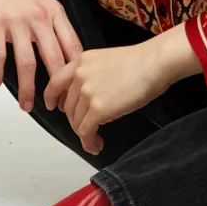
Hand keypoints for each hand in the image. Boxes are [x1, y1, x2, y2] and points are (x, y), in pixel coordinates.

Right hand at [0, 0, 83, 112]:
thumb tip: (64, 55)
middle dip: (57, 89)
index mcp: (55, 13)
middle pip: (53, 60)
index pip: (72, 48)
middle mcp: (39, 17)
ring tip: (26, 105)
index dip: (75, 74)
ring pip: (27, 63)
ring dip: (26, 89)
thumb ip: (53, 25)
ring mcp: (17, 20)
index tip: (75, 93)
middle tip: (57, 108)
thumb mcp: (43, 1)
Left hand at [43, 41, 175, 156]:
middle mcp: (79, 75)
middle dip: (75, 121)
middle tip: (86, 128)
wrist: (154, 62)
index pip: (56, 81)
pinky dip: (88, 143)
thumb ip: (93, 73)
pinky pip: (85, 132)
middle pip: (68, 106)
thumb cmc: (141, 61)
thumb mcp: (107, 59)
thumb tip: (90, 93)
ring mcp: (87, 92)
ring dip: (84, 134)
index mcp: (81, 61)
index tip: (53, 106)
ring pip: (76, 121)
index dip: (52, 97)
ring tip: (95, 140)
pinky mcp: (98, 109)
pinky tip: (96, 146)